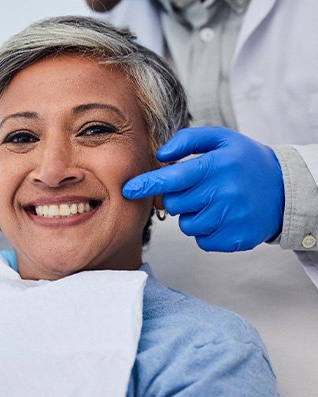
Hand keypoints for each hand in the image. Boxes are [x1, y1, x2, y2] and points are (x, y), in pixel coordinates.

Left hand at [122, 127, 284, 251]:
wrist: (284, 189)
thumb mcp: (220, 139)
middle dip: (178, 197)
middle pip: (174, 204)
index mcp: (216, 166)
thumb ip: (187, 140)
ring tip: (213, 202)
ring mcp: (230, 218)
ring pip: (186, 224)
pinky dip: (206, 231)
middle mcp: (224, 193)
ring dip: (192, 215)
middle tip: (198, 189)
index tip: (128, 189)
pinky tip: (222, 217)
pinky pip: (201, 241)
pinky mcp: (235, 239)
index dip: (147, 184)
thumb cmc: (244, 161)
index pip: (172, 178)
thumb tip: (160, 155)